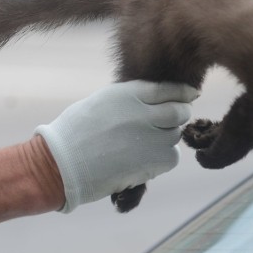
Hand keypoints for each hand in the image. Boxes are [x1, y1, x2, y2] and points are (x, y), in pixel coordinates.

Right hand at [35, 81, 197, 211]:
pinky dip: (162, 159)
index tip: (190, 96)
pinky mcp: (154, 161)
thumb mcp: (102, 102)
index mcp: (129, 93)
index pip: (169, 89)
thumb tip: (159, 101)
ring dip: (166, 140)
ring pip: (176, 135)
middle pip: (180, 111)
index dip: (183, 93)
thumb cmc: (75, 133)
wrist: (61, 164)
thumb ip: (132, 100)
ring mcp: (152, 137)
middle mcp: (144, 112)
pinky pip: (172, 157)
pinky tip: (142, 161)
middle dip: (179, 116)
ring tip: (141, 146)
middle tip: (168, 124)